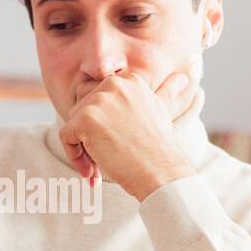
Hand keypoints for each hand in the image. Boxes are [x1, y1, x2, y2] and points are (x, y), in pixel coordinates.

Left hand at [58, 70, 201, 200]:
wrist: (160, 170)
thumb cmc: (159, 147)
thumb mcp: (162, 111)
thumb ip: (167, 92)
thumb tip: (184, 78)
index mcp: (128, 80)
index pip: (97, 96)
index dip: (101, 122)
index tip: (115, 142)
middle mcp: (113, 84)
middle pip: (82, 108)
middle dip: (88, 134)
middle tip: (104, 156)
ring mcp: (98, 100)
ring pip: (73, 123)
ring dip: (82, 148)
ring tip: (99, 168)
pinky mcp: (85, 118)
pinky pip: (66, 137)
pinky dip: (74, 157)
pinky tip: (92, 173)